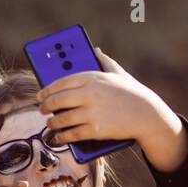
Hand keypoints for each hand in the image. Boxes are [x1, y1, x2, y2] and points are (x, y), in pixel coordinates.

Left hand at [38, 48, 187, 171]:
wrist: (147, 114)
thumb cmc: (132, 92)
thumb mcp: (118, 73)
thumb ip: (104, 60)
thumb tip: (95, 49)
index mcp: (92, 77)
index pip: (62, 82)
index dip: (47, 89)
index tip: (40, 95)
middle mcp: (90, 94)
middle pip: (58, 100)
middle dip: (46, 106)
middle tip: (42, 109)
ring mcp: (92, 113)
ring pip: (62, 119)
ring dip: (52, 123)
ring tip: (50, 124)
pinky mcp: (95, 130)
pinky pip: (72, 134)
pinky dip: (62, 137)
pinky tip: (58, 137)